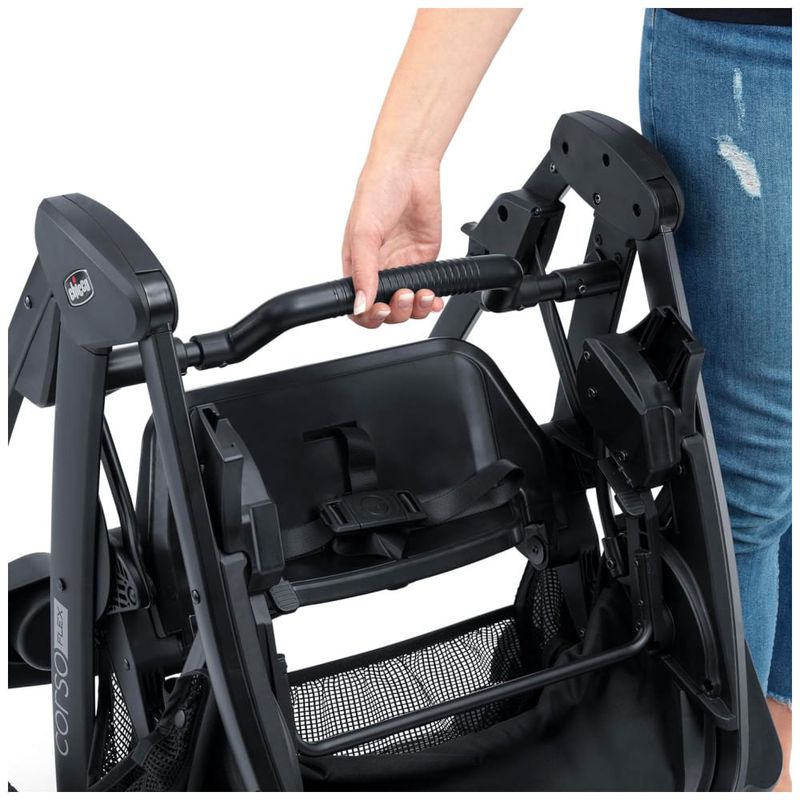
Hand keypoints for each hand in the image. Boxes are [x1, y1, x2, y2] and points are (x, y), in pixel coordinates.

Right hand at [342, 157, 444, 327]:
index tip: (380, 309)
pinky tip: (434, 298)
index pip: (358, 305)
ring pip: (408, 306)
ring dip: (415, 309)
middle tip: (403, 295)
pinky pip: (428, 290)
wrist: (410, 168)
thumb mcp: (363, 233)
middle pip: (385, 311)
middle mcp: (378, 270)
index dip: (369, 315)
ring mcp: (402, 267)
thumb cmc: (377, 191)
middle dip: (396, 312)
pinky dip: (432, 301)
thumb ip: (363, 272)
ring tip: (422, 294)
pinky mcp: (424, 261)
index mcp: (356, 266)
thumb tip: (360, 304)